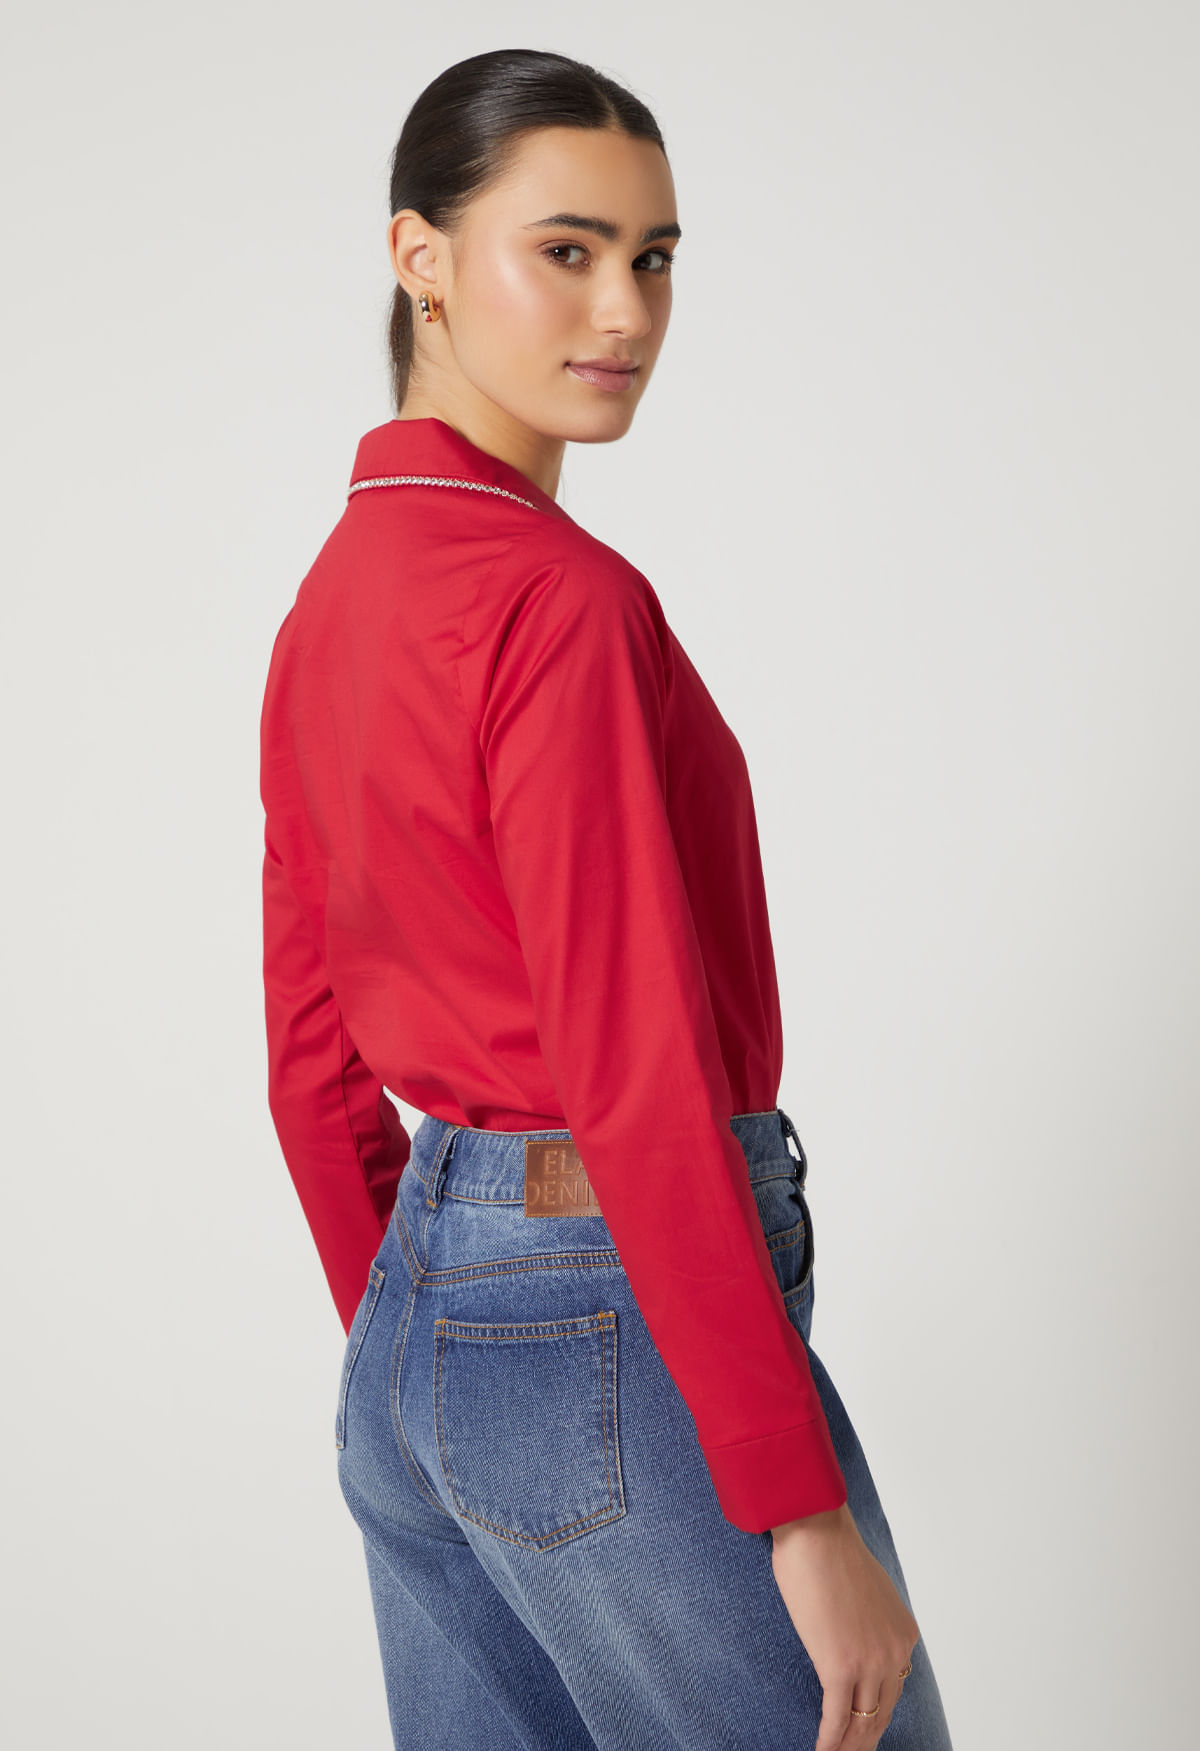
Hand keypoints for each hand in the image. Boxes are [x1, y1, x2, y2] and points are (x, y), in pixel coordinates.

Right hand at [770, 1503, 918, 1750]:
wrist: (816, 1531)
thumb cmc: (831, 1551)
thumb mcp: (868, 1593)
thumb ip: (869, 1622)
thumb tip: (853, 1637)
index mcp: (903, 1635)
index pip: (893, 1689)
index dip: (877, 1714)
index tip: (863, 1727)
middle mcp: (894, 1652)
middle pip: (881, 1713)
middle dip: (866, 1739)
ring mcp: (869, 1662)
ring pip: (861, 1722)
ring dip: (847, 1746)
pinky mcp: (840, 1666)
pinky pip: (835, 1717)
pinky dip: (828, 1740)